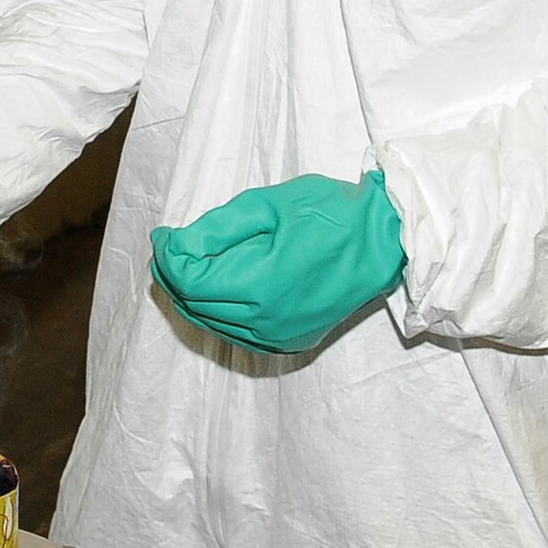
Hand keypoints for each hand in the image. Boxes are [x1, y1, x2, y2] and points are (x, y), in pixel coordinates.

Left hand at [150, 171, 405, 354]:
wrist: (385, 241)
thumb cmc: (329, 213)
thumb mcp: (267, 205)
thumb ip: (216, 229)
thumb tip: (174, 245)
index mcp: (261, 286)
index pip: (190, 281)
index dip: (167, 257)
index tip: (163, 234)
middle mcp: (269, 322)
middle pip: (196, 305)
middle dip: (173, 275)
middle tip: (168, 247)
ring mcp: (281, 337)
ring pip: (213, 324)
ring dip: (192, 296)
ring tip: (187, 264)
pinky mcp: (292, 342)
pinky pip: (238, 335)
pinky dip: (218, 314)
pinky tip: (217, 289)